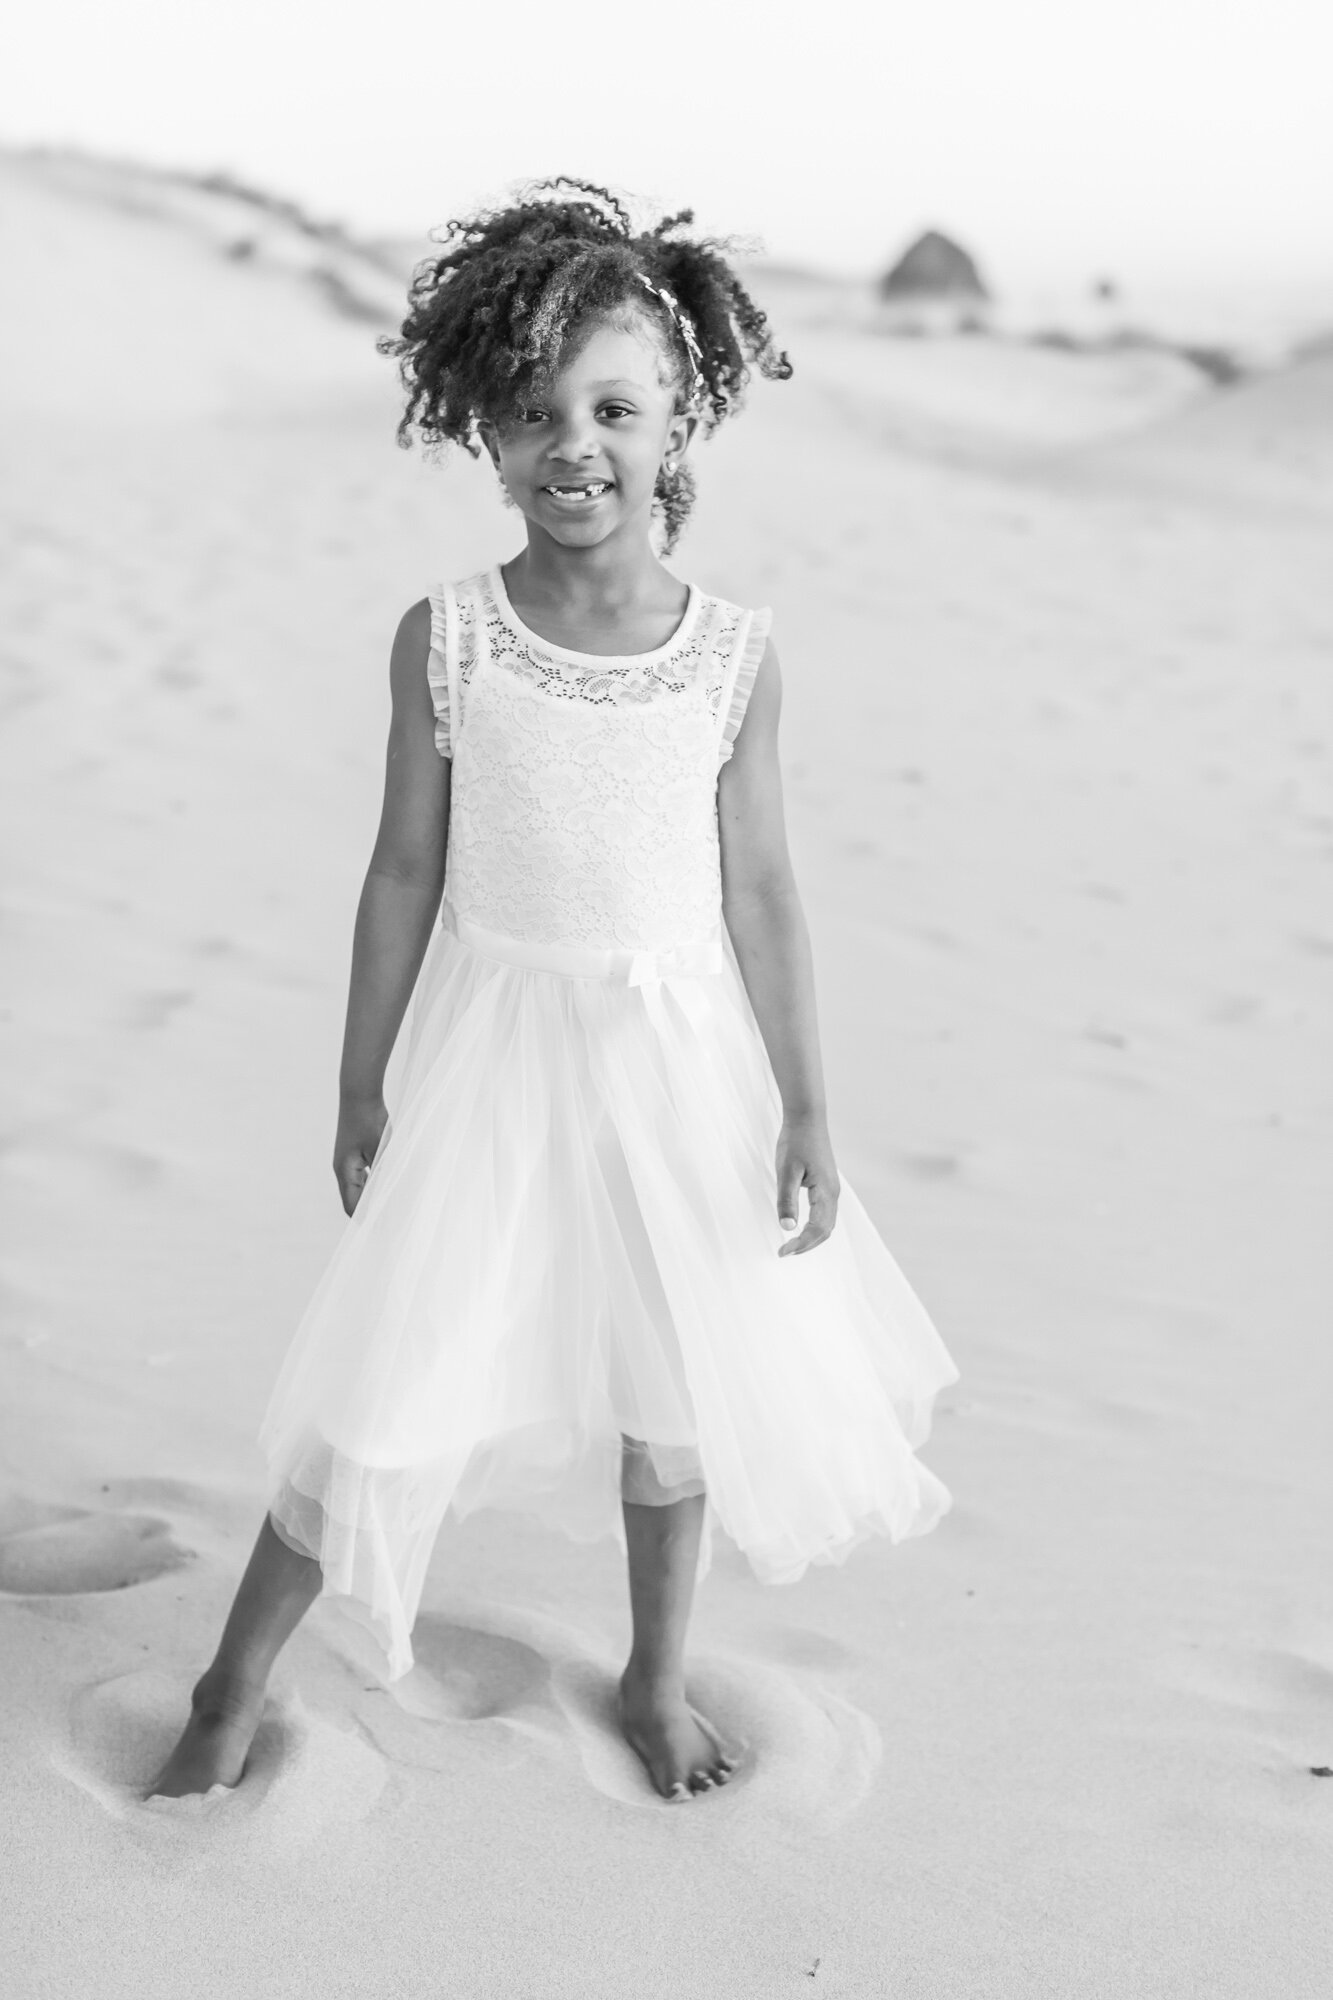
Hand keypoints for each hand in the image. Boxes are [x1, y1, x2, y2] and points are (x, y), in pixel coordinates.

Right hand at [334, 1095, 388, 1215]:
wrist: (359, 1093)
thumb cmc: (370, 1120)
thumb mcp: (380, 1149)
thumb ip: (382, 1173)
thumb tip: (388, 1195)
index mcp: (345, 1172)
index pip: (352, 1207)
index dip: (365, 1220)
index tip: (383, 1229)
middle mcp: (342, 1169)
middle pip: (353, 1200)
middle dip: (370, 1212)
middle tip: (390, 1222)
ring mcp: (346, 1161)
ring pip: (358, 1188)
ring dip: (371, 1198)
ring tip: (390, 1207)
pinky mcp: (353, 1153)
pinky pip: (362, 1176)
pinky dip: (373, 1184)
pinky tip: (387, 1185)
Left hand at [775, 1114, 839, 1255]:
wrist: (807, 1118)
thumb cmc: (796, 1142)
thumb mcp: (786, 1171)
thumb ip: (786, 1200)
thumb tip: (786, 1228)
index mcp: (825, 1192)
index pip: (817, 1230)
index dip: (800, 1245)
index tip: (782, 1252)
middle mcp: (833, 1193)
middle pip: (826, 1231)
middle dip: (807, 1245)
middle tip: (785, 1252)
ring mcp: (831, 1189)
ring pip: (827, 1223)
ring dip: (811, 1238)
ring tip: (791, 1245)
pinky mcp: (826, 1184)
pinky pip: (825, 1213)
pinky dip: (814, 1226)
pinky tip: (800, 1226)